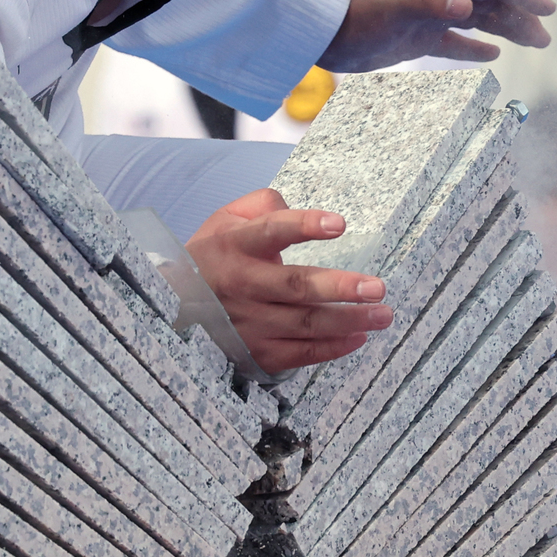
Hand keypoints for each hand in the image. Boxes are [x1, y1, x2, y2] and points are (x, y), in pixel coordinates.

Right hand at [186, 188, 391, 375]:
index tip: (339, 223)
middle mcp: (243, 284)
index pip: (272, 231)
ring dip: (349, 320)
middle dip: (340, 287)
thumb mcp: (225, 219)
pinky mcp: (257, 352)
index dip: (305, 226)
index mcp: (235, 245)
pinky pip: (301, 353)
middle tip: (377, 287)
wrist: (174, 307)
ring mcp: (249, 322)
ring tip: (383, 313)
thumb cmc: (212, 256)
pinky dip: (332, 348)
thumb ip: (262, 204)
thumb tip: (293, 204)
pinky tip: (359, 336)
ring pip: (305, 324)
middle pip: (296, 286)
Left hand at [321, 0, 554, 71]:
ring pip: (477, 21)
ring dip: (506, 30)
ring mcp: (427, 17)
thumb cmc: (356, 11)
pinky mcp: (414, 38)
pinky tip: (492, 55)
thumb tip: (468, 7)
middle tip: (546, 36)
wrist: (321, 27)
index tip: (548, 9)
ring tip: (533, 43)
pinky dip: (474, 47)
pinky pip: (453, 42)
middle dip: (520, 16)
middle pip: (489, 2)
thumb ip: (430, 3)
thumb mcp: (394, 5)